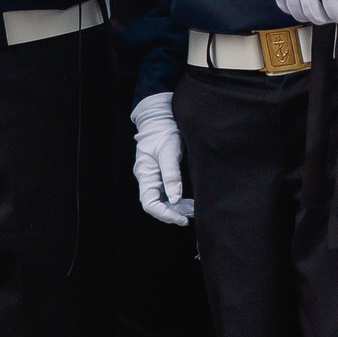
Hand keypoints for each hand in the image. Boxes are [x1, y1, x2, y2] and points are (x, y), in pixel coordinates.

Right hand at [131, 93, 192, 224]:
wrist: (161, 118)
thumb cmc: (163, 132)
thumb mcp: (169, 151)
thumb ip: (172, 175)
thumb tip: (175, 199)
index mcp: (145, 174)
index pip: (150, 203)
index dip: (164, 214)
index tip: (180, 218)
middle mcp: (147, 178)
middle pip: (155, 204)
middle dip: (171, 214)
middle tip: (189, 217)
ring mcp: (154, 177)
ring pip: (162, 200)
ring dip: (175, 208)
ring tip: (192, 211)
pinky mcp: (161, 174)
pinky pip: (166, 192)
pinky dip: (177, 200)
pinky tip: (188, 203)